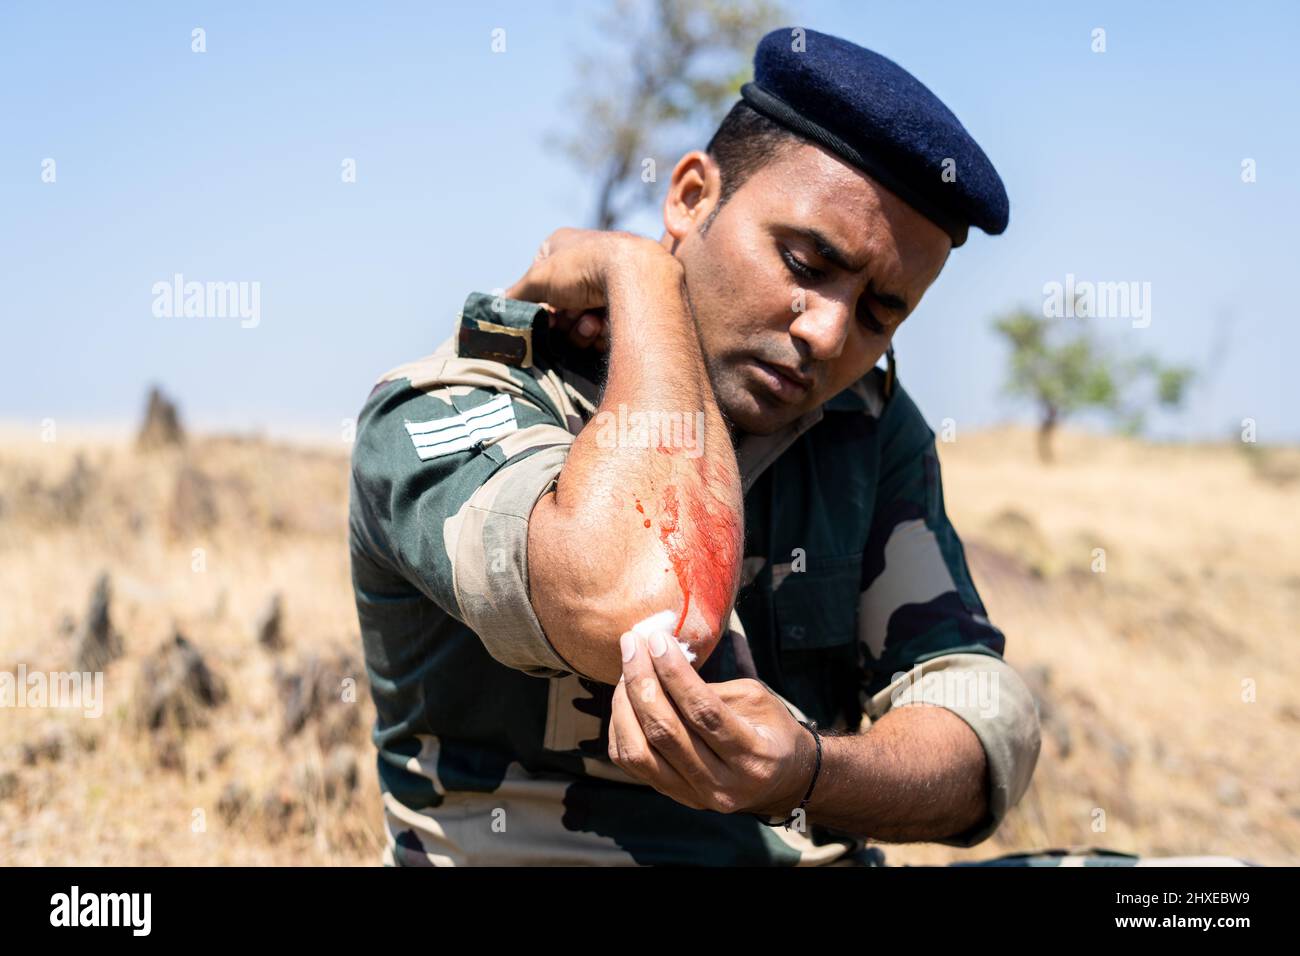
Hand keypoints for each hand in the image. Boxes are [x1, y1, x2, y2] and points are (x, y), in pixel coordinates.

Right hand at [504, 228, 666, 352]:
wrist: (637, 276)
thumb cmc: (583, 267)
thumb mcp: (539, 277)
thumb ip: (517, 294)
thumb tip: (496, 308)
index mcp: (565, 246)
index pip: (540, 282)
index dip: (540, 302)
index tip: (544, 314)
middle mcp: (587, 263)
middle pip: (561, 306)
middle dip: (563, 319)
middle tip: (567, 319)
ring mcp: (609, 285)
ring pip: (581, 322)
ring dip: (580, 328)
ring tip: (591, 322)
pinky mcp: (627, 307)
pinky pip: (603, 330)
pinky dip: (600, 332)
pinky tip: (605, 324)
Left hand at [608, 628, 816, 817]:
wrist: (782, 780)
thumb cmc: (770, 728)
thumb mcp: (756, 699)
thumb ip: (710, 689)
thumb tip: (662, 661)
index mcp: (751, 754)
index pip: (704, 712)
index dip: (675, 673)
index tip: (657, 640)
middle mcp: (721, 783)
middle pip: (665, 731)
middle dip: (642, 680)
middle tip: (632, 643)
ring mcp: (693, 795)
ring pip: (639, 752)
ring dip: (624, 704)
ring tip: (627, 669)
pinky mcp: (673, 795)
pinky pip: (631, 762)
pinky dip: (621, 727)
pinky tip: (625, 699)